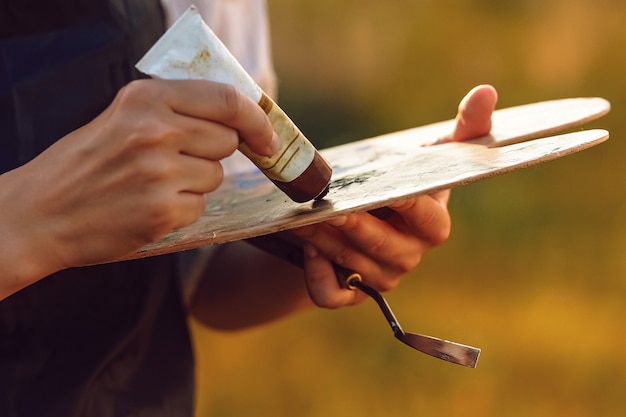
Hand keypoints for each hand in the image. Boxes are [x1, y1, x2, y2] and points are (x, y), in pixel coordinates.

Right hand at [0, 79, 276, 296]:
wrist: (40, 212)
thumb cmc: (86, 164)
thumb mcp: (123, 117)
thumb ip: (175, 109)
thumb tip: (238, 117)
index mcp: (146, 98)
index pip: (228, 99)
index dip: (257, 120)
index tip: (268, 137)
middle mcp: (155, 130)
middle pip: (227, 141)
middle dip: (213, 154)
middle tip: (178, 162)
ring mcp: (159, 172)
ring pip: (216, 176)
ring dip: (195, 184)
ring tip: (153, 185)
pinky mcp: (162, 210)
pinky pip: (200, 207)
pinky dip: (182, 210)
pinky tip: (149, 207)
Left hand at [294, 85, 497, 307]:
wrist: (364, 218)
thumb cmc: (401, 182)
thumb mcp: (429, 155)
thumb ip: (463, 129)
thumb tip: (486, 91)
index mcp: (433, 225)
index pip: (426, 217)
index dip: (404, 203)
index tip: (379, 187)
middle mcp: (410, 255)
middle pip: (380, 243)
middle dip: (350, 222)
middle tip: (320, 200)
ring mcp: (382, 276)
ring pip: (351, 262)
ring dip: (323, 239)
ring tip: (301, 213)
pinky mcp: (352, 290)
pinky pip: (332, 295)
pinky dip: (318, 277)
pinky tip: (308, 250)